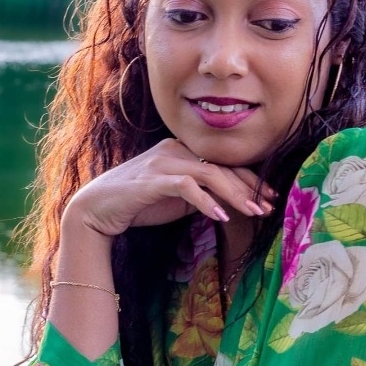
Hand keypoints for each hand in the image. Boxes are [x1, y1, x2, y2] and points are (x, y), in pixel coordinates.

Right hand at [62, 138, 274, 238]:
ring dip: (235, 195)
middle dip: (249, 189)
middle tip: (269, 208)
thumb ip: (201, 194)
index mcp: (182, 150)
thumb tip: (231, 203)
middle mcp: (174, 149)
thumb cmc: (138, 204)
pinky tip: (220, 217)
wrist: (97, 210)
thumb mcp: (177, 198)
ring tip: (253, 213)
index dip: (249, 180)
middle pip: (222, 166)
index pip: (223, 162)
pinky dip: (206, 201)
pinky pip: (187, 186)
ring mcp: (163, 161)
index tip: (269, 198)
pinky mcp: (153, 179)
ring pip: (210, 173)